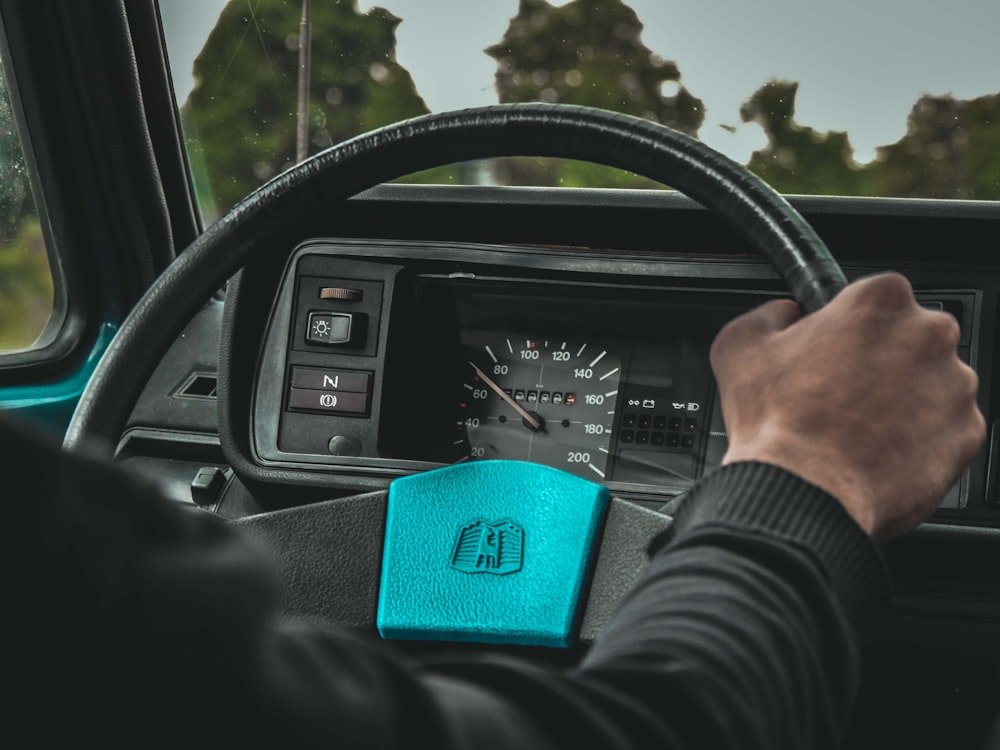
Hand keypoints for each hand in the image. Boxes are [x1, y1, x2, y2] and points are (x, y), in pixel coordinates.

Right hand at [710, 272, 984, 539]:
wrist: (802, 495)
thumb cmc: (775, 423)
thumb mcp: (738, 346)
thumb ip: (769, 313)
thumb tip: (785, 313)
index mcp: (880, 301)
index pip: (875, 297)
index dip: (848, 325)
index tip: (833, 347)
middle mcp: (929, 335)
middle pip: (910, 337)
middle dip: (881, 360)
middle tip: (840, 391)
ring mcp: (955, 386)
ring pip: (931, 383)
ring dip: (902, 400)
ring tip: (857, 429)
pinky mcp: (967, 434)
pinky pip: (946, 429)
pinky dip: (919, 438)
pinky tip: (879, 450)